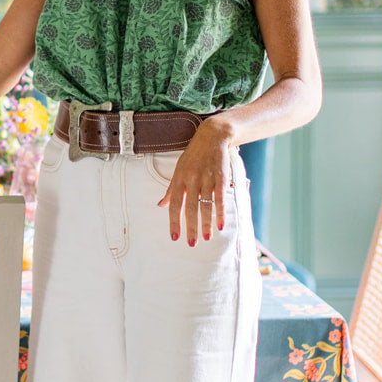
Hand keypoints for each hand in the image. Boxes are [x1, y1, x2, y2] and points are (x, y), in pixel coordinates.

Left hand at [156, 119, 232, 245]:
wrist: (212, 137)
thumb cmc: (193, 156)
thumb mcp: (178, 170)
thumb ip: (171, 189)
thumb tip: (160, 205)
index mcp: (179, 179)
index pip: (175, 204)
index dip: (174, 221)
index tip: (174, 237)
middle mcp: (192, 180)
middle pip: (190, 207)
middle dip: (191, 227)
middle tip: (191, 244)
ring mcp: (207, 178)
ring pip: (205, 205)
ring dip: (206, 223)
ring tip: (207, 238)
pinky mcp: (221, 177)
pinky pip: (220, 198)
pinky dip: (221, 212)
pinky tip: (220, 225)